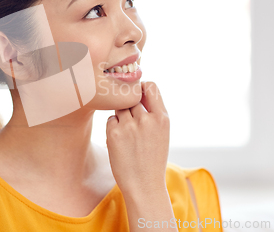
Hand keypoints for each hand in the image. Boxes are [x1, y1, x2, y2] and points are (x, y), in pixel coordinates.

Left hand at [105, 81, 169, 197]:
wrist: (144, 186)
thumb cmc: (152, 158)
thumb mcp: (161, 132)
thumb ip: (152, 112)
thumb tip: (136, 91)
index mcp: (162, 118)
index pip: (150, 86)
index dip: (141, 89)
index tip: (138, 97)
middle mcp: (147, 119)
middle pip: (131, 98)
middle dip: (130, 107)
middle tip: (132, 125)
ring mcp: (130, 125)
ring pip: (120, 108)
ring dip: (121, 117)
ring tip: (129, 136)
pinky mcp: (114, 133)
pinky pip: (111, 120)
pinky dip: (114, 128)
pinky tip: (121, 143)